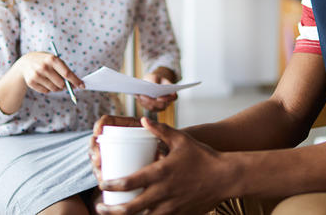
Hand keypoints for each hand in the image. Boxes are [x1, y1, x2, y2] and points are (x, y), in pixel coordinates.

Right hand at [13, 51, 83, 93]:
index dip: (76, 81)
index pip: (67, 73)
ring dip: (57, 88)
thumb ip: (64, 70)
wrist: (25, 63)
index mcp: (52, 59)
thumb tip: (75, 84)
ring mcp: (36, 75)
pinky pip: (46, 91)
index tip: (82, 86)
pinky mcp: (31, 82)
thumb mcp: (54, 60)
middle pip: (61, 84)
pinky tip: (44, 81)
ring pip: (54, 89)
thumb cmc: (45, 62)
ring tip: (53, 80)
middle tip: (65, 84)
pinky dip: (48, 89)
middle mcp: (44, 67)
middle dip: (65, 85)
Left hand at [96, 118, 233, 214]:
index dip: (111, 185)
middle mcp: (163, 192)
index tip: (101, 184)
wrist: (226, 177)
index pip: (129, 182)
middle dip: (112, 210)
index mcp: (160, 173)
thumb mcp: (181, 139)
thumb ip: (161, 130)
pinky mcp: (179, 214)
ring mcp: (171, 207)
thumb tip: (143, 120)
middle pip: (131, 208)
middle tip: (100, 208)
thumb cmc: (204, 157)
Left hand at [136, 70, 176, 111]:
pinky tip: (136, 96)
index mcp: (172, 93)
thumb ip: (154, 79)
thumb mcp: (155, 76)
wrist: (153, 82)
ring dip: (144, 102)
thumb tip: (152, 85)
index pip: (173, 97)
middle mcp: (168, 102)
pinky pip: (147, 107)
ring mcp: (160, 107)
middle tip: (142, 95)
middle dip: (151, 101)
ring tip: (138, 95)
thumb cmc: (156, 78)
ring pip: (153, 108)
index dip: (168, 99)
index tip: (158, 97)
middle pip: (161, 105)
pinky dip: (141, 102)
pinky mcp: (152, 108)